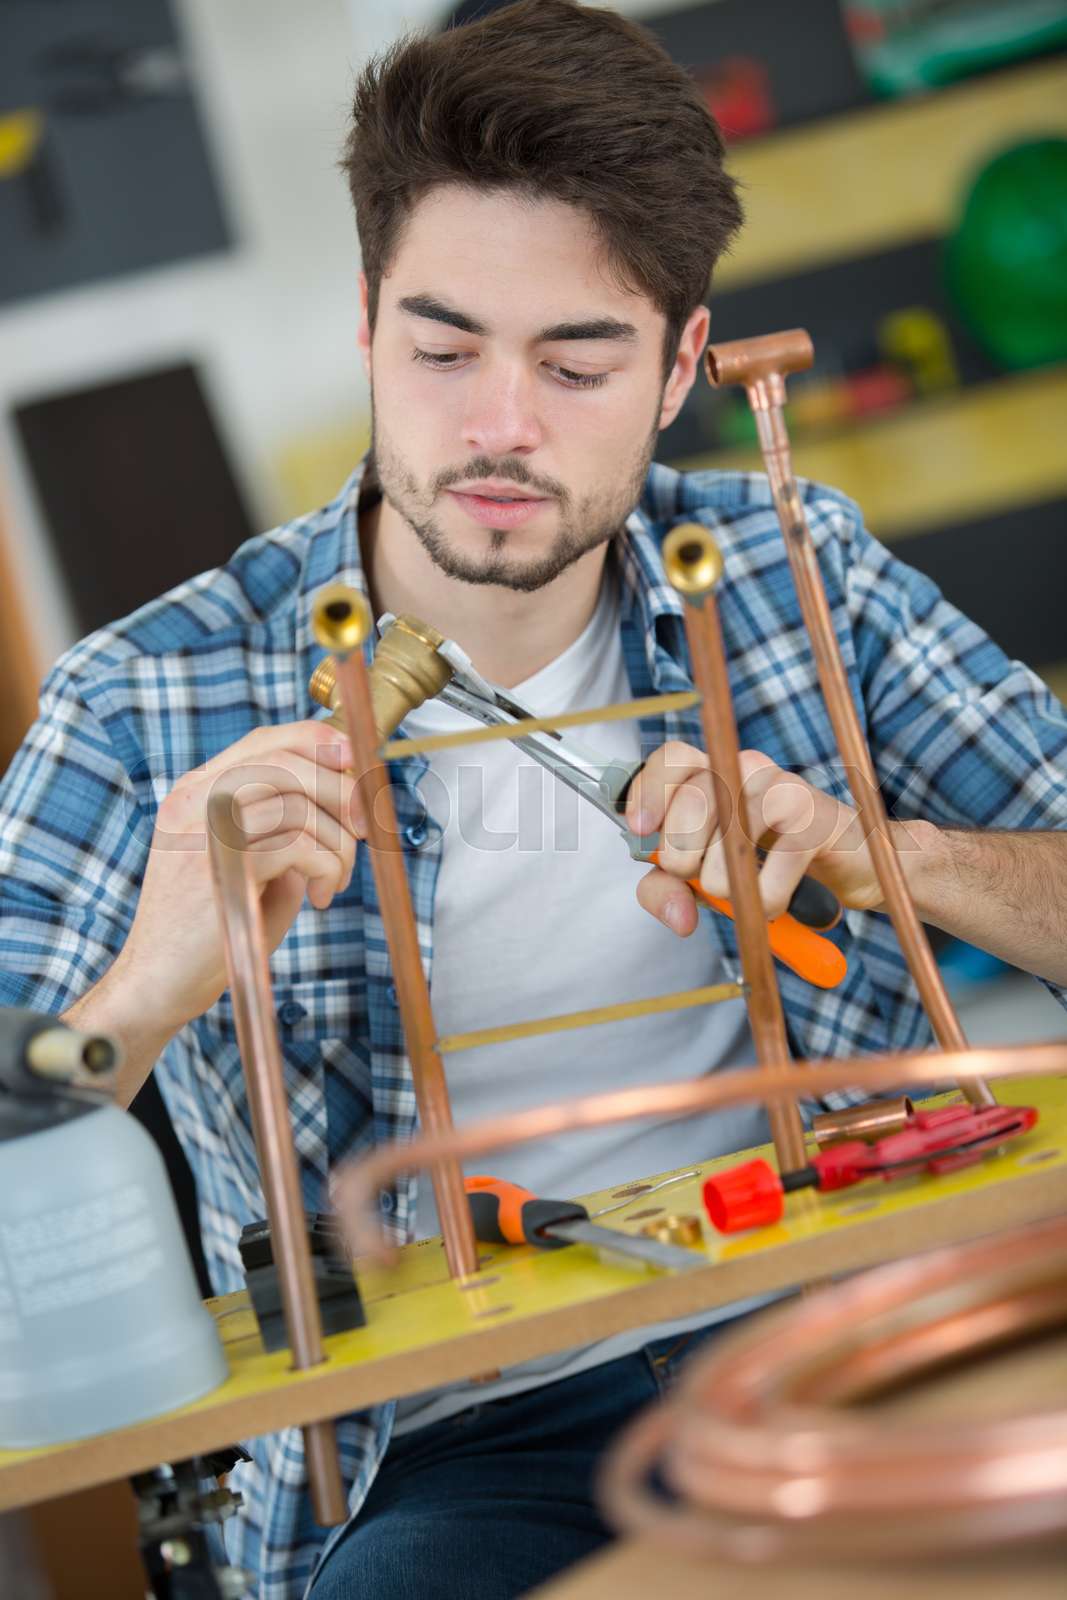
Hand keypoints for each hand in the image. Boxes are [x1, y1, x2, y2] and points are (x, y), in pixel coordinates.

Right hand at [111, 721, 364, 1032]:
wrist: (159, 982)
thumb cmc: (212, 929)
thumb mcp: (252, 864)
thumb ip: (285, 827)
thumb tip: (348, 798)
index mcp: (196, 793)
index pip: (264, 741)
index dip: (318, 743)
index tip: (355, 765)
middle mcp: (193, 801)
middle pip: (286, 762)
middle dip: (342, 791)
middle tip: (361, 830)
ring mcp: (200, 830)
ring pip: (298, 805)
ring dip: (337, 843)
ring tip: (334, 879)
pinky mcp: (218, 866)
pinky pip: (299, 845)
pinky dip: (327, 869)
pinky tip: (320, 897)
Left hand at [625, 742, 908, 935]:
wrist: (852, 867)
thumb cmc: (771, 864)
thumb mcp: (705, 876)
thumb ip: (668, 889)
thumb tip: (677, 916)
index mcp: (716, 772)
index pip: (673, 758)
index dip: (650, 791)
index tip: (641, 832)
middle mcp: (748, 769)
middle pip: (693, 800)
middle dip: (683, 857)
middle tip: (699, 881)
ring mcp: (785, 790)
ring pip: (728, 842)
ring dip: (726, 889)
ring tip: (748, 894)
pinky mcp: (816, 821)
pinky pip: (770, 875)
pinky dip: (767, 902)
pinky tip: (778, 901)